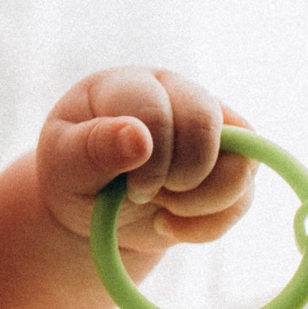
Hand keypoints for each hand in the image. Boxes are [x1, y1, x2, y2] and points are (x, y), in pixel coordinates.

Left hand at [36, 66, 254, 256]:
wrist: (92, 210)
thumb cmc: (73, 174)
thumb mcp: (63, 163)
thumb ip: (92, 148)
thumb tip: (138, 137)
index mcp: (129, 84)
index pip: (156, 107)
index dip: (152, 156)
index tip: (128, 187)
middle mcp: (176, 94)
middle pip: (206, 123)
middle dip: (179, 175)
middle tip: (144, 194)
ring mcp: (210, 128)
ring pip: (241, 160)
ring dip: (200, 202)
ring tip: (162, 207)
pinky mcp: (230, 164)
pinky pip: (244, 196)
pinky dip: (209, 224)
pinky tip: (171, 223)